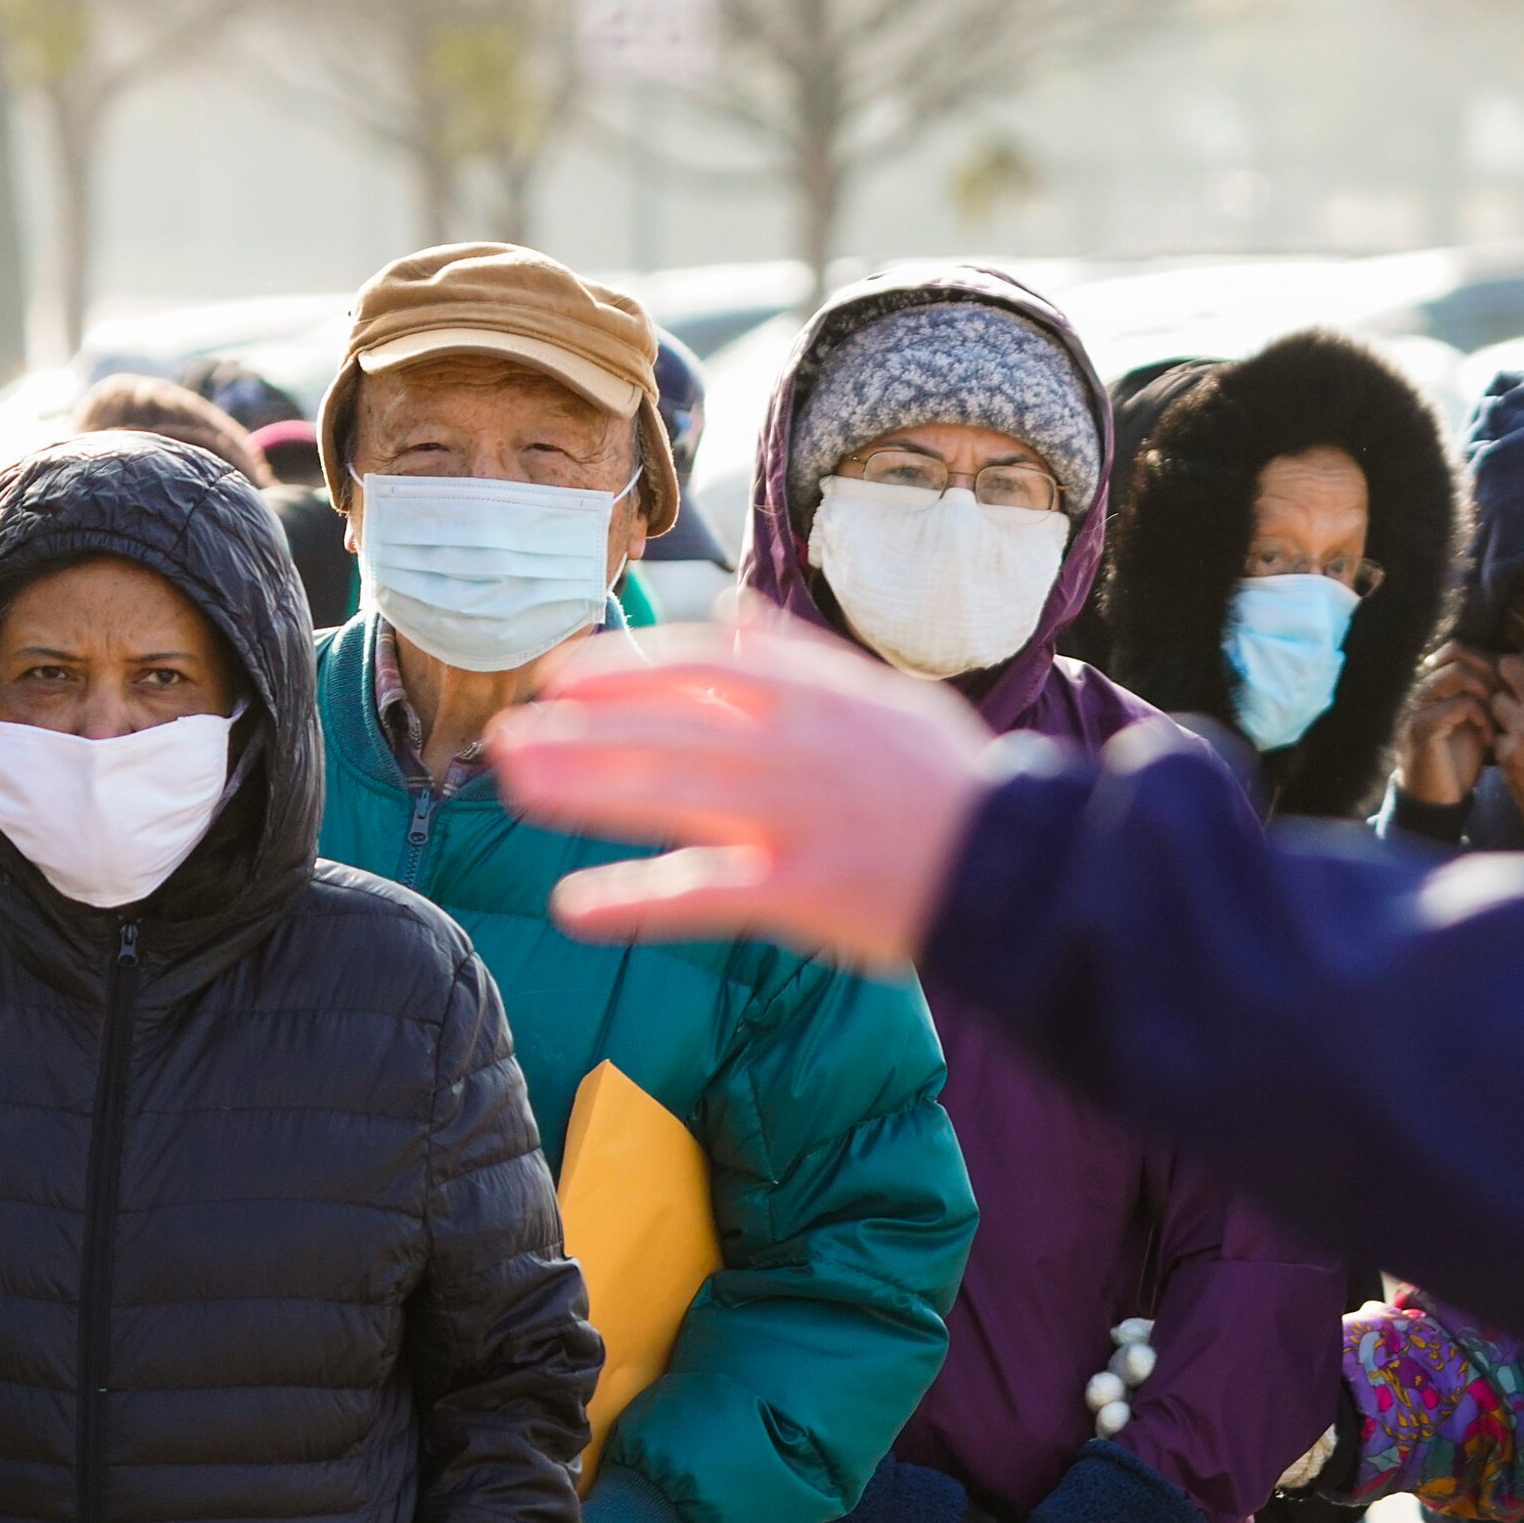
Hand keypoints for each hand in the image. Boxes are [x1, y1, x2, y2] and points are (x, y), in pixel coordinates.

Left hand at [488, 620, 990, 968]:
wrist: (1019, 862)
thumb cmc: (953, 784)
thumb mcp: (886, 696)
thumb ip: (805, 657)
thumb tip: (741, 615)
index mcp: (815, 694)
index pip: (695, 666)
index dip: (620, 670)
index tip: (560, 677)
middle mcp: (795, 745)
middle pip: (663, 728)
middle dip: (576, 731)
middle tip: (504, 739)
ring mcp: (795, 817)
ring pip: (668, 795)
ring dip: (582, 790)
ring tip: (515, 788)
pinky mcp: (802, 891)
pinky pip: (704, 894)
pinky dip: (636, 899)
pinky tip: (574, 907)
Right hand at [1394, 642, 1499, 805]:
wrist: (1435, 802)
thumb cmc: (1458, 763)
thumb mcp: (1476, 724)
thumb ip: (1485, 698)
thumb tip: (1516, 675)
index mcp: (1434, 686)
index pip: (1458, 648)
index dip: (1487, 659)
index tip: (1509, 686)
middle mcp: (1422, 690)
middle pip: (1455, 651)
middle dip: (1488, 669)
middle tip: (1506, 695)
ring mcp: (1419, 707)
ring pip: (1457, 673)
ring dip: (1485, 690)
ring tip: (1498, 715)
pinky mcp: (1422, 728)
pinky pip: (1458, 705)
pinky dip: (1480, 716)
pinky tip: (1489, 738)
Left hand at [1490, 650, 1523, 840]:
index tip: (1522, 671)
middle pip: (1507, 667)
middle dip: (1503, 675)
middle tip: (1506, 689)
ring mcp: (1522, 729)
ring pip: (1495, 701)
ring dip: (1501, 711)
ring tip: (1512, 726)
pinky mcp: (1507, 753)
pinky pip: (1495, 737)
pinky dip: (1502, 745)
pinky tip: (1516, 757)